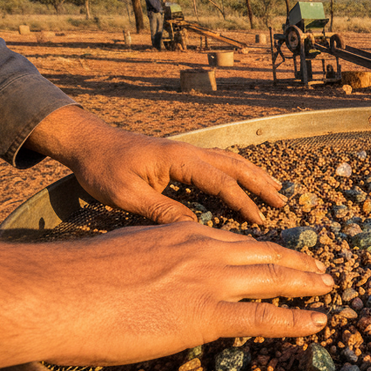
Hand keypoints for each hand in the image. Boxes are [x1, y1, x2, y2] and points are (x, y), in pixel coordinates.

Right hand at [0, 222, 333, 370]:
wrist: (59, 291)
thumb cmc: (77, 278)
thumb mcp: (124, 253)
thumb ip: (150, 257)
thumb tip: (154, 272)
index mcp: (182, 236)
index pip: (235, 242)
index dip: (264, 250)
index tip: (282, 255)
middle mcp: (203, 250)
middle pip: (263, 254)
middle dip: (297, 263)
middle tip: (322, 269)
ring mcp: (207, 281)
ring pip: (272, 279)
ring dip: (306, 284)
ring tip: (330, 288)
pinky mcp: (204, 314)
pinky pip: (262, 318)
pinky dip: (296, 320)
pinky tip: (319, 322)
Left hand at [24, 106, 284, 224]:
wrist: (87, 142)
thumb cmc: (103, 168)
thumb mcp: (126, 195)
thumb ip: (161, 210)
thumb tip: (193, 227)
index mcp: (180, 159)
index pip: (221, 182)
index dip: (243, 203)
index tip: (260, 221)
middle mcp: (189, 152)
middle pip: (236, 166)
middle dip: (261, 184)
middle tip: (283, 202)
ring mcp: (187, 152)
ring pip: (230, 161)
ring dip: (255, 175)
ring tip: (276, 189)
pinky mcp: (181, 157)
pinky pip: (219, 163)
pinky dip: (238, 172)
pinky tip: (244, 182)